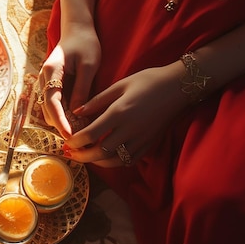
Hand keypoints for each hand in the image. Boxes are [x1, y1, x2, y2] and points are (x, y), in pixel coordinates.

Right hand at [38, 23, 100, 138]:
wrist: (77, 29)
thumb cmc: (86, 43)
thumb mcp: (89, 66)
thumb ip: (82, 89)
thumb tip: (76, 113)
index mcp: (51, 71)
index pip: (52, 102)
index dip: (60, 121)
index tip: (70, 135)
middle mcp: (43, 78)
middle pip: (48, 109)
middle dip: (62, 125)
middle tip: (81, 137)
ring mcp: (45, 82)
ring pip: (50, 109)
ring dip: (63, 121)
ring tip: (82, 130)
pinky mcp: (52, 85)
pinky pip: (55, 104)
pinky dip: (64, 114)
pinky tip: (79, 120)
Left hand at [63, 63, 188, 166]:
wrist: (178, 86)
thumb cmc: (147, 81)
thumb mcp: (119, 85)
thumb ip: (97, 100)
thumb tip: (76, 112)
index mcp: (119, 112)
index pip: (91, 134)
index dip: (76, 142)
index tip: (67, 143)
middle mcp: (129, 129)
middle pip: (100, 152)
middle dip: (82, 157)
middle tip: (71, 155)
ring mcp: (141, 139)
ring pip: (114, 160)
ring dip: (97, 162)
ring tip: (86, 157)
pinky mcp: (149, 144)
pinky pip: (129, 160)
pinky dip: (115, 162)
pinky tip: (106, 157)